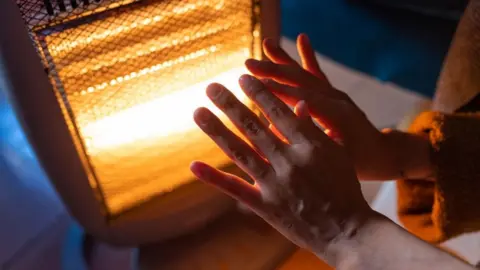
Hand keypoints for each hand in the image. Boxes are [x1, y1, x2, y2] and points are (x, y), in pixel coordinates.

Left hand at [190, 74, 373, 262]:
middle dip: (230, 104)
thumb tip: (297, 104)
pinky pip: (235, 189)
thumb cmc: (344, 188)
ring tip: (198, 111)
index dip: (259, 93)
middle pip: (254, 127)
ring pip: (240, 152)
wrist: (347, 231)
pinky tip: (194, 165)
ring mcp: (275, 185)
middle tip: (211, 87)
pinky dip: (214, 177)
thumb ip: (314, 129)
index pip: (278, 113)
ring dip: (217, 130)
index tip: (242, 78)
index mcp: (310, 146)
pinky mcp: (265, 206)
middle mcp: (289, 162)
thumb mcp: (337, 154)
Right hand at [245, 34, 431, 179]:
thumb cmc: (360, 163)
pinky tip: (302, 39)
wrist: (383, 154)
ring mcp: (336, 94)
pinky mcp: (334, 94)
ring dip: (284, 60)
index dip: (278, 91)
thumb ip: (312, 142)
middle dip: (274, 71)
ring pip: (306, 74)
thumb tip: (280, 126)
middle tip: (248, 63)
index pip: (303, 98)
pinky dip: (308, 57)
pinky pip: (318, 74)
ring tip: (267, 43)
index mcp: (338, 115)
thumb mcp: (337, 159)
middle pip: (301, 81)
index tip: (254, 83)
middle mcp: (337, 99)